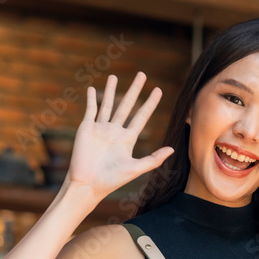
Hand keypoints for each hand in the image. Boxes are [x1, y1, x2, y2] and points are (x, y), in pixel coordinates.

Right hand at [65, 72, 173, 200]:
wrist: (88, 184)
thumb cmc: (112, 180)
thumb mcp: (136, 169)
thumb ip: (154, 159)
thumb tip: (172, 150)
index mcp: (127, 139)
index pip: (142, 116)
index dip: (150, 103)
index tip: (158, 90)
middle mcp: (115, 131)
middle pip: (127, 105)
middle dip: (134, 90)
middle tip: (142, 74)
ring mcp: (100, 129)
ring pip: (108, 105)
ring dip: (111, 90)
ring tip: (114, 76)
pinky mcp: (86, 129)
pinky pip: (90, 110)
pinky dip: (92, 100)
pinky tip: (93, 89)